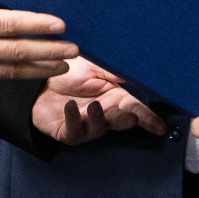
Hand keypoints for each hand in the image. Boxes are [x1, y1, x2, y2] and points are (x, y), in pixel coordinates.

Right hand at [0, 0, 75, 92]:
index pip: (10, 24)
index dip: (37, 24)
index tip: (59, 24)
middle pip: (19, 51)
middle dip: (50, 50)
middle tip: (75, 49)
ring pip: (13, 70)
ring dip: (41, 68)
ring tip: (64, 66)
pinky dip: (21, 76)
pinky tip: (37, 72)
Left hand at [32, 58, 166, 143]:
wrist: (39, 79)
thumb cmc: (68, 72)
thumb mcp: (93, 65)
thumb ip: (112, 70)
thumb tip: (134, 70)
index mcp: (113, 98)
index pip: (135, 109)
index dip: (148, 119)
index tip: (159, 127)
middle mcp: (103, 113)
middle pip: (119, 121)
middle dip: (125, 120)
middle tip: (130, 116)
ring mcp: (85, 125)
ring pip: (98, 129)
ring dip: (99, 120)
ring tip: (95, 107)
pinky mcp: (66, 131)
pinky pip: (73, 131)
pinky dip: (74, 120)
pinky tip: (70, 107)